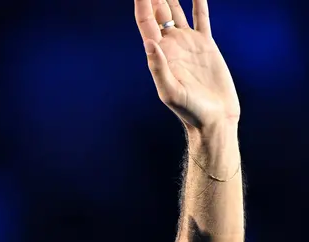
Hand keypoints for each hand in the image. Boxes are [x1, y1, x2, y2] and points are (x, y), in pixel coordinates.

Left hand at [135, 0, 239, 129]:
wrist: (213, 117)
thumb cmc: (189, 110)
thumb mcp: (170, 92)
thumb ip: (159, 68)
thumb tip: (149, 43)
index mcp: (159, 53)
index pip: (146, 21)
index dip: (142, 3)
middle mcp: (170, 44)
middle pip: (158, 11)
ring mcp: (187, 43)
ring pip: (176, 10)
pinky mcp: (205, 44)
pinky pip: (201, 17)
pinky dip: (198, 2)